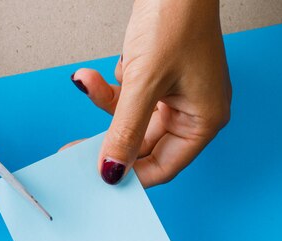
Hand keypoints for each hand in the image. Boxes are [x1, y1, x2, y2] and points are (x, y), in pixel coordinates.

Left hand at [69, 0, 230, 186]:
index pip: (164, 165)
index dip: (132, 174)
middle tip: (79, 147)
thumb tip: (112, 170)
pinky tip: (96, 74)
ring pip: (131, 119)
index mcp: (203, 120)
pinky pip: (129, 98)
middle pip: (144, 143)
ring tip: (89, 82)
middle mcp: (192, 112)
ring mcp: (175, 95)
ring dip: (106, 103)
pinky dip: (110, 88)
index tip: (101, 179)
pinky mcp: (158, 79)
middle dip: (111, 135)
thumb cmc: (178, 19)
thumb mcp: (144, 84)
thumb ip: (125, 131)